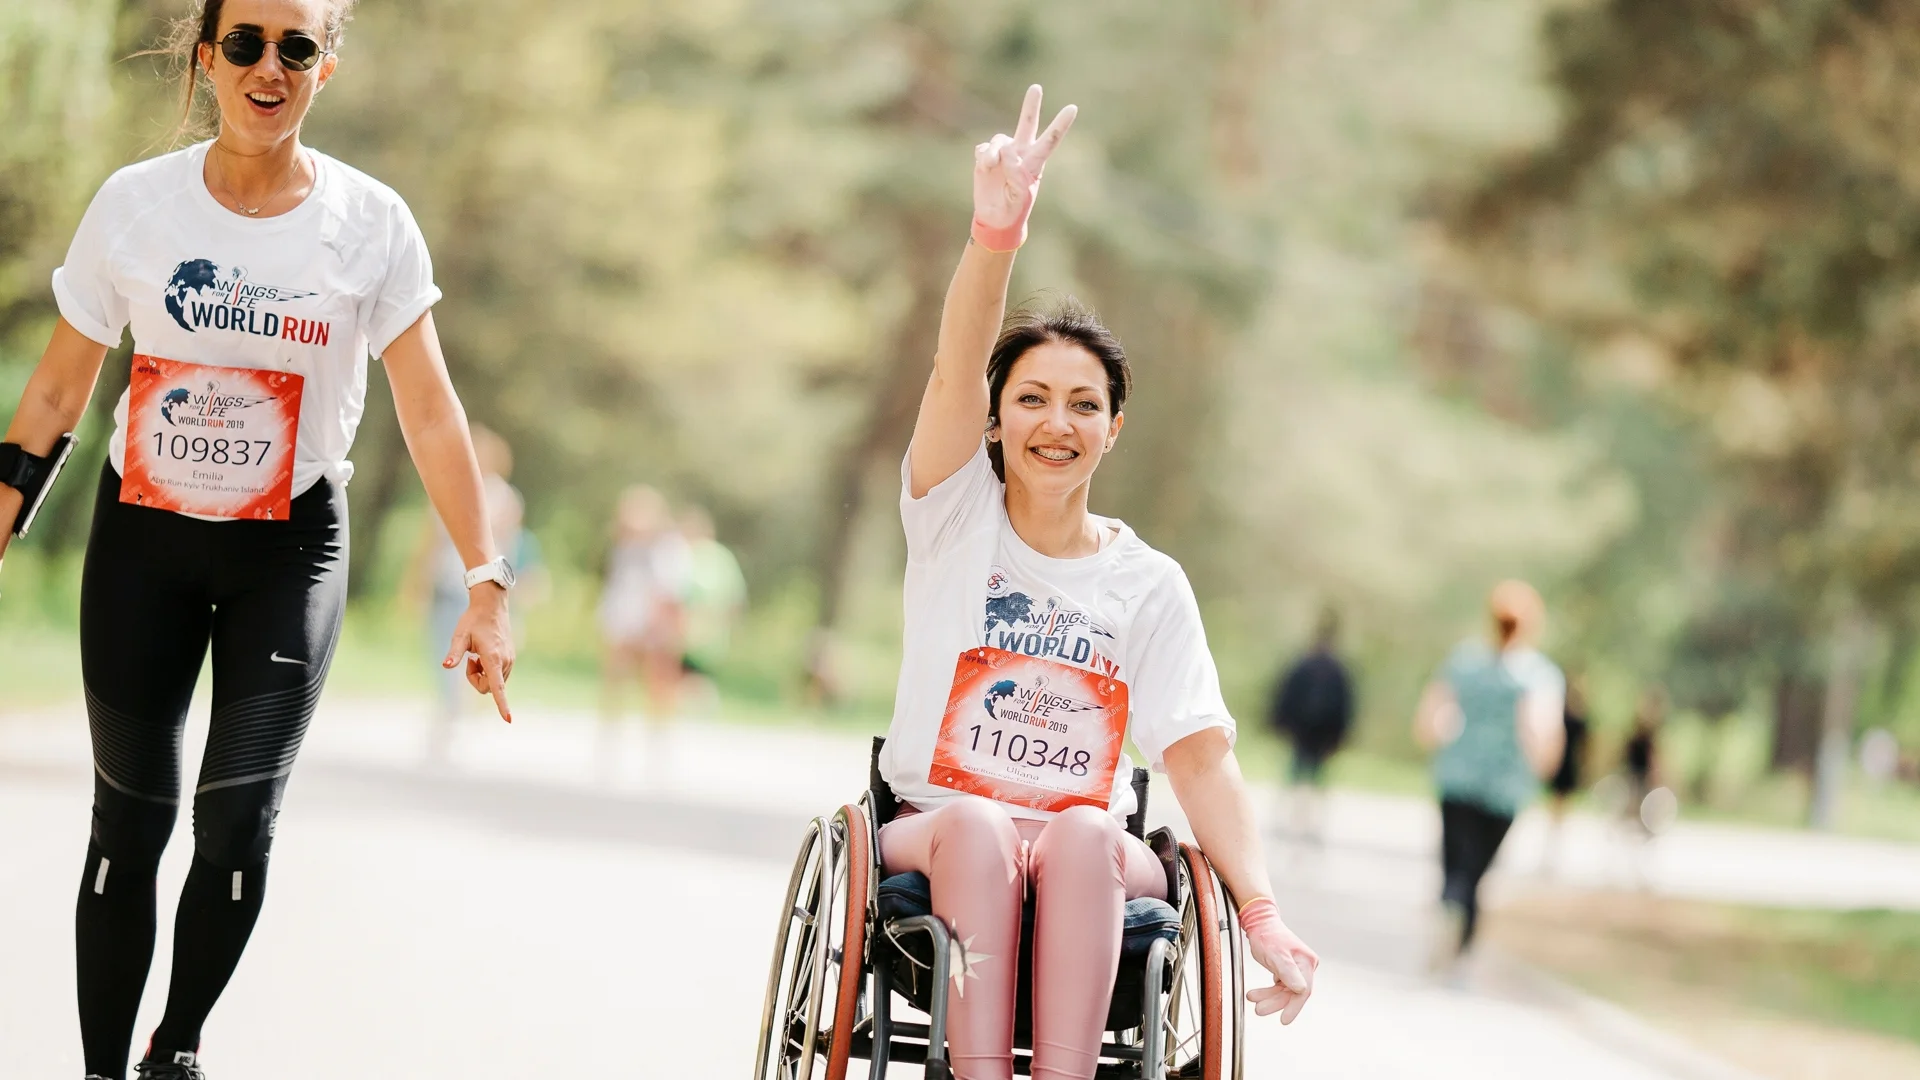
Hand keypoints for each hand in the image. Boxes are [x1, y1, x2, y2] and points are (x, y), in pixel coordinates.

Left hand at [444, 584, 513, 721]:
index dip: (501, 704)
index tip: (508, 720)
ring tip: (476, 655)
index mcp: (493, 658)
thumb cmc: (473, 620)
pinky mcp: (510, 658)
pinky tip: (483, 654)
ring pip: (494, 682)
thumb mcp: (460, 635)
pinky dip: (488, 670)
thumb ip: (454, 653)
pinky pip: (498, 675)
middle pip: (489, 687)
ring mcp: (509, 660)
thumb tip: (446, 665)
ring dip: (482, 674)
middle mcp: (505, 662)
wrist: (492, 606)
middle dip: (475, 680)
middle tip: (467, 661)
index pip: (498, 687)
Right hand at [971, 84, 1076, 251]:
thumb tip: (1007, 152)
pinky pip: (984, 149)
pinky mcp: (986, 156)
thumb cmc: (1013, 207)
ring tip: (989, 167)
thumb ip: (1016, 174)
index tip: (1072, 108)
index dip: (1060, 124)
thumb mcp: (1020, 196)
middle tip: (1036, 88)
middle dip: (1031, 106)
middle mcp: (1020, 153)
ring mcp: (1003, 153)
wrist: (995, 216)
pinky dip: (983, 158)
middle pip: (1027, 124)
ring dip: (993, 153)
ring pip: (999, 140)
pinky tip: (984, 169)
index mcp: (1034, 163)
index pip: (1050, 141)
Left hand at [1240, 897, 1316, 1023]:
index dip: (1294, 1007)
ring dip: (1269, 997)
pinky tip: (1257, 994)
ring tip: (1253, 998)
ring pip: (1284, 991)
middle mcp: (1304, 966)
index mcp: (1306, 962)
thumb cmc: (1267, 935)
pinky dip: (1268, 991)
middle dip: (1275, 1002)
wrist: (1259, 922)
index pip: (1303, 990)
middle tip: (1259, 1009)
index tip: (1284, 1019)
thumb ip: (1288, 972)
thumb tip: (1301, 990)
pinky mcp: (1286, 970)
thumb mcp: (1276, 954)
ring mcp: (1296, 969)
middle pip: (1292, 993)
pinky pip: (1279, 986)